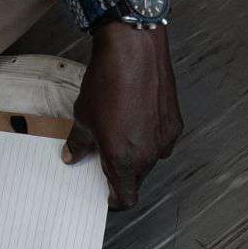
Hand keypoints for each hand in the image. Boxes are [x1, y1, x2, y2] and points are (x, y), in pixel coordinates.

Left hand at [65, 24, 181, 209]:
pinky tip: (136, 116)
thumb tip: (72, 157)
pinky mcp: (174, 124)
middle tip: (106, 154)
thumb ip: (79, 143)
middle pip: (136, 179)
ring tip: (121, 130)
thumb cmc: (108, 80)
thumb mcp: (83, 115)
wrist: (134, 49)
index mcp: (123, 160)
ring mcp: (164, 140)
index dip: (114, 200)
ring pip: (150, 160)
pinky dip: (149, 136)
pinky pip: (161, 140)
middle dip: (122, 171)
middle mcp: (148, 155)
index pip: (126, 199)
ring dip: (136, 153)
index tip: (106, 193)